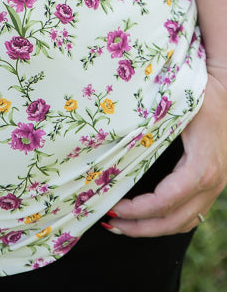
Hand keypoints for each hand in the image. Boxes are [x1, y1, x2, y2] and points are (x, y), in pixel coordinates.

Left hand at [107, 72, 226, 235]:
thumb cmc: (200, 95)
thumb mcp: (176, 105)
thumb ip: (152, 123)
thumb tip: (117, 135)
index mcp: (201, 167)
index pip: (165, 202)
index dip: (137, 210)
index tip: (112, 206)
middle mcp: (211, 183)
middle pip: (174, 221)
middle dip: (140, 227)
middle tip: (110, 223)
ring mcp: (214, 188)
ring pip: (184, 224)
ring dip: (152, 229)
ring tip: (122, 225)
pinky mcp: (212, 186)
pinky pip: (191, 216)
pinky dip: (168, 222)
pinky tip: (146, 218)